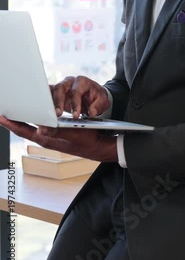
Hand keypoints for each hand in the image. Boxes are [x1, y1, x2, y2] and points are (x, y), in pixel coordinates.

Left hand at [0, 116, 117, 162]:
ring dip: (23, 120)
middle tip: (4, 113)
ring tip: (15, 112)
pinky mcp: (57, 134)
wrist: (99, 147)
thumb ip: (57, 131)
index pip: (24, 131)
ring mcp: (51, 137)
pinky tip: (34, 114)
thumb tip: (41, 129)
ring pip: (32, 127)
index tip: (1, 117)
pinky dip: (34, 119)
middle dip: (13, 121)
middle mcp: (47, 138)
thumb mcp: (73, 134)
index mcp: (47, 139)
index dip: (11, 124)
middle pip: (24, 129)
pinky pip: (40, 126)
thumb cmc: (88, 140)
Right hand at [50, 76, 109, 118]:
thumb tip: (91, 112)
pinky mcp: (56, 93)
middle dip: (58, 101)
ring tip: (48, 115)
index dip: (75, 104)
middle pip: (60, 88)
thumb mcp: (103, 101)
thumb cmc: (97, 97)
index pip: (76, 92)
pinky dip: (45, 102)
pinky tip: (43, 111)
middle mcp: (70, 82)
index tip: (75, 116)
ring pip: (52, 91)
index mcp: (82, 81)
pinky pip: (48, 94)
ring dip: (49, 102)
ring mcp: (61, 86)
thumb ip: (98, 106)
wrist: (94, 95)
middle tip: (58, 115)